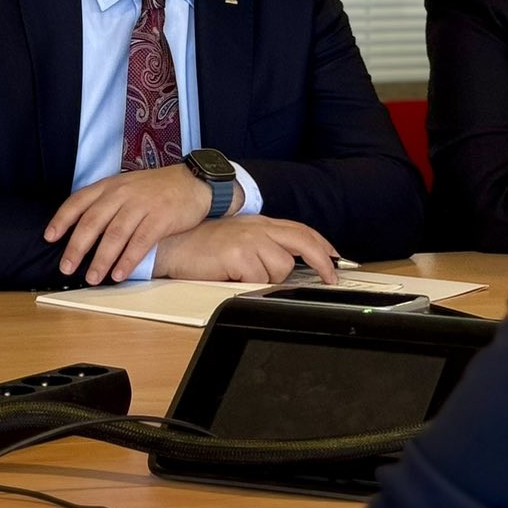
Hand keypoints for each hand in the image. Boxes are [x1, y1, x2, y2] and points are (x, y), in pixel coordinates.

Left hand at [46, 164, 235, 282]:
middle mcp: (122, 193)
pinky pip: (140, 242)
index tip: (49, 238)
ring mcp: (141, 205)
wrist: (192, 181)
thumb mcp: (126, 187)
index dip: (62, 220)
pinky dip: (128, 260)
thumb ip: (105, 204)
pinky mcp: (160, 218)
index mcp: (110, 186)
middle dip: (77, 247)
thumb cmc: (155, 189)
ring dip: (101, 259)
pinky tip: (119, 274)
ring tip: (92, 278)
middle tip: (66, 268)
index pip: (78, 201)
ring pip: (115, 235)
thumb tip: (82, 232)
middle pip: (93, 221)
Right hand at [153, 216, 338, 284]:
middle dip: (323, 262)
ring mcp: (248, 239)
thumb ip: (262, 247)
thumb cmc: (199, 246)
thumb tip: (287, 267)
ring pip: (281, 268)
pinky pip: (259, 280)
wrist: (171, 245)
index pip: (300, 230)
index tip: (335, 258)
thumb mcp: (237, 240)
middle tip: (331, 278)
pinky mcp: (238, 254)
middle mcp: (257, 227)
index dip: (322, 245)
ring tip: (244, 276)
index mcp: (259, 223)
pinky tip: (231, 277)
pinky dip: (249, 285)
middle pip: (303, 241)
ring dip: (269, 279)